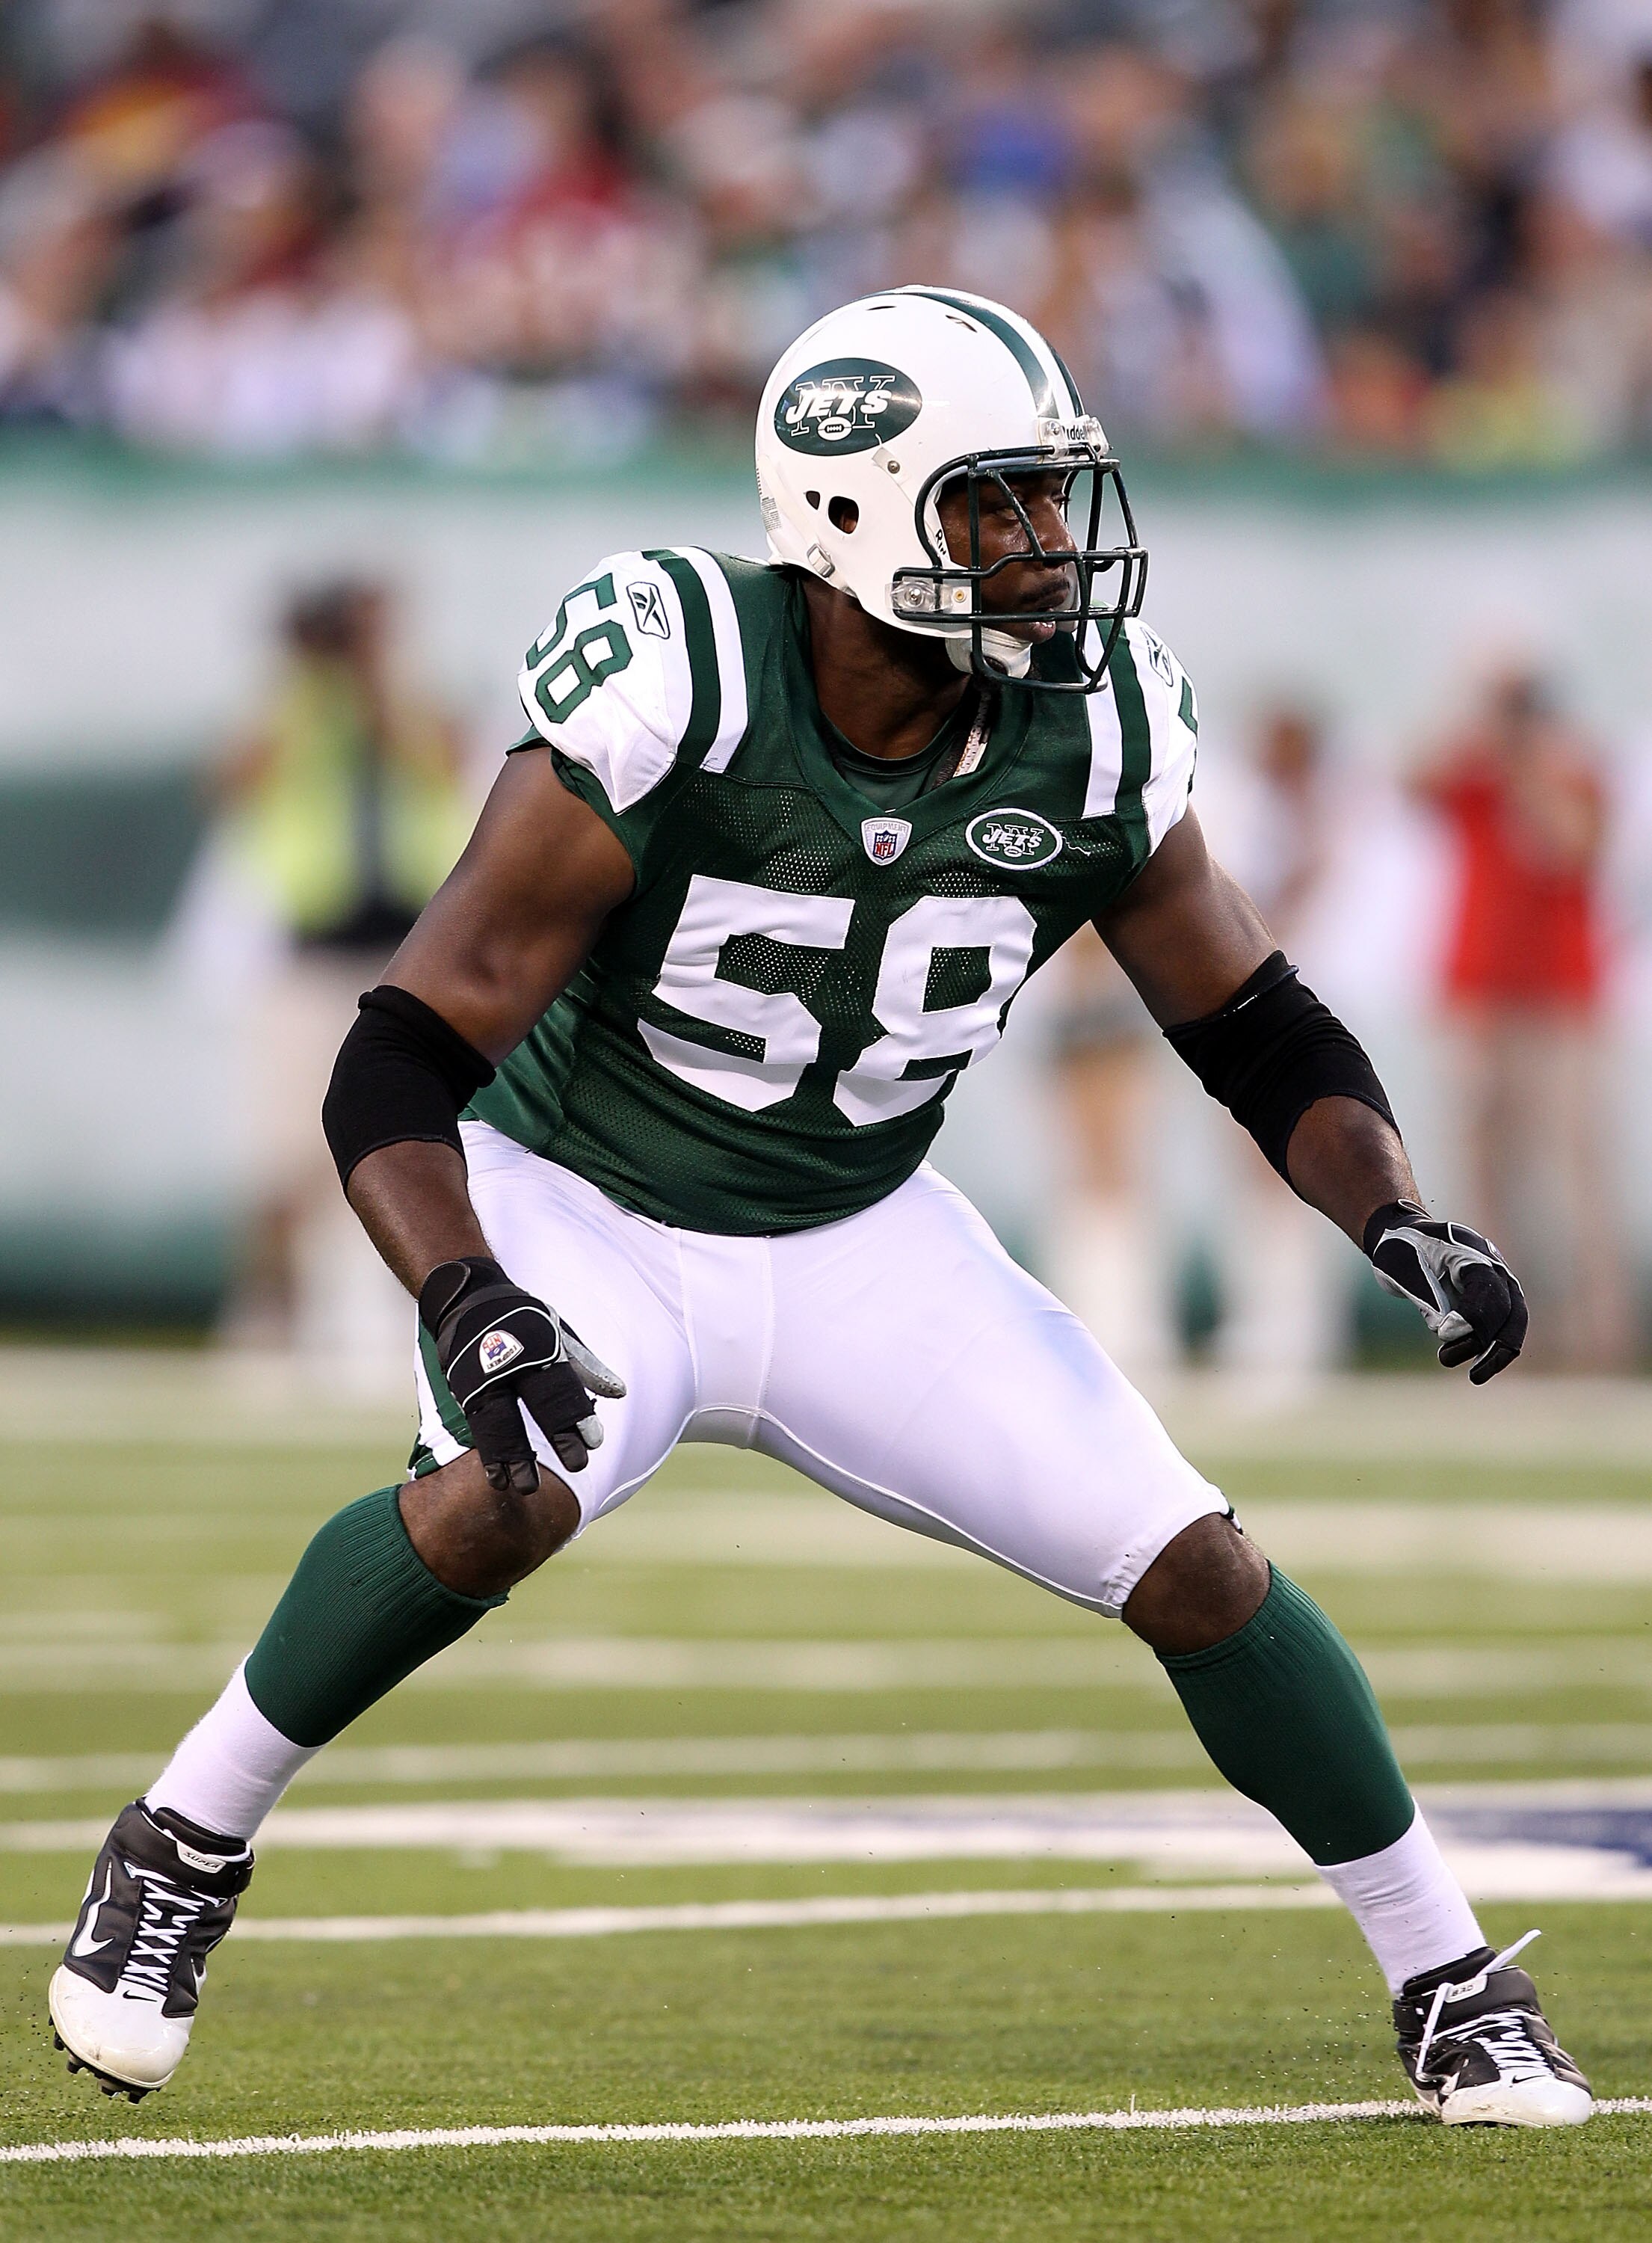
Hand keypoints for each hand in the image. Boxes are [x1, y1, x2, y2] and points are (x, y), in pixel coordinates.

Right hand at [419, 1256, 625, 1489]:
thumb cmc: (525, 1320)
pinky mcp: (463, 1390)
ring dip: (513, 1457)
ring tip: (525, 1487)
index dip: (578, 1415)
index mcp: (541, 1344)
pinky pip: (478, 1427)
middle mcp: (512, 1360)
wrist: (469, 1301)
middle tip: (579, 1466)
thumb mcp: (559, 1333)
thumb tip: (620, 1393)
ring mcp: (483, 1376)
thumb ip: (585, 1366)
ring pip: (500, 1422)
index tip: (594, 1443)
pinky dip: (489, 1454)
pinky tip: (497, 1477)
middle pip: (536, 1403)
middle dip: (558, 1436)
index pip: (563, 1386)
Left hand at [1363, 1201, 1526, 1384]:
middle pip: (1512, 1313)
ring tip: (1462, 1368)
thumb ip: (1428, 1298)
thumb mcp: (1404, 1269)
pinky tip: (1470, 1363)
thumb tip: (1449, 1332)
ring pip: (1509, 1325)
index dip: (1472, 1317)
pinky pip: (1495, 1329)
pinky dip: (1486, 1348)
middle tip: (1476, 1376)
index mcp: (1475, 1254)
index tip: (1444, 1334)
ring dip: (1490, 1352)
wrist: (1402, 1238)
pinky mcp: (1485, 1303)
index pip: (1489, 1291)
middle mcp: (1493, 1271)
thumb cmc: (1401, 1250)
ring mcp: (1494, 1288)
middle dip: (1497, 1347)